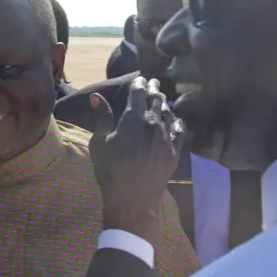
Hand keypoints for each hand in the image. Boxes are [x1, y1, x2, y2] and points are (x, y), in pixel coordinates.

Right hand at [88, 77, 184, 241]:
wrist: (133, 197)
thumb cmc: (110, 170)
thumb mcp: (100, 143)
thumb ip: (102, 118)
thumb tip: (96, 97)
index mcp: (132, 119)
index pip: (138, 95)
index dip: (139, 85)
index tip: (140, 78)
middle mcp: (152, 123)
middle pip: (155, 101)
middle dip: (154, 90)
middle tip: (154, 82)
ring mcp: (166, 137)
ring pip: (168, 114)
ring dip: (165, 104)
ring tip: (162, 99)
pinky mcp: (174, 151)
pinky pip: (180, 131)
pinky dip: (178, 122)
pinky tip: (176, 120)